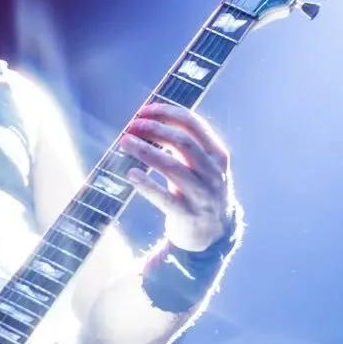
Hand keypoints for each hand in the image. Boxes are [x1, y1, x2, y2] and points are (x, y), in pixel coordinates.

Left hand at [118, 101, 235, 253]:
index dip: (168, 113)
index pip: (194, 125)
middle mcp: (213, 173)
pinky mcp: (187, 215)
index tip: (145, 110)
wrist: (215, 233)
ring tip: (125, 142)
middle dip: (155, 129)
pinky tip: (131, 174)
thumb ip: (185, 144)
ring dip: (146, 151)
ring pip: (173, 167)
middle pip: (183, 142)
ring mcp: (202, 195)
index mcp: (217, 155)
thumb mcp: (202, 165)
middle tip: (131, 126)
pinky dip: (147, 185)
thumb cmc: (201, 190)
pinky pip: (164, 198)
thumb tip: (149, 119)